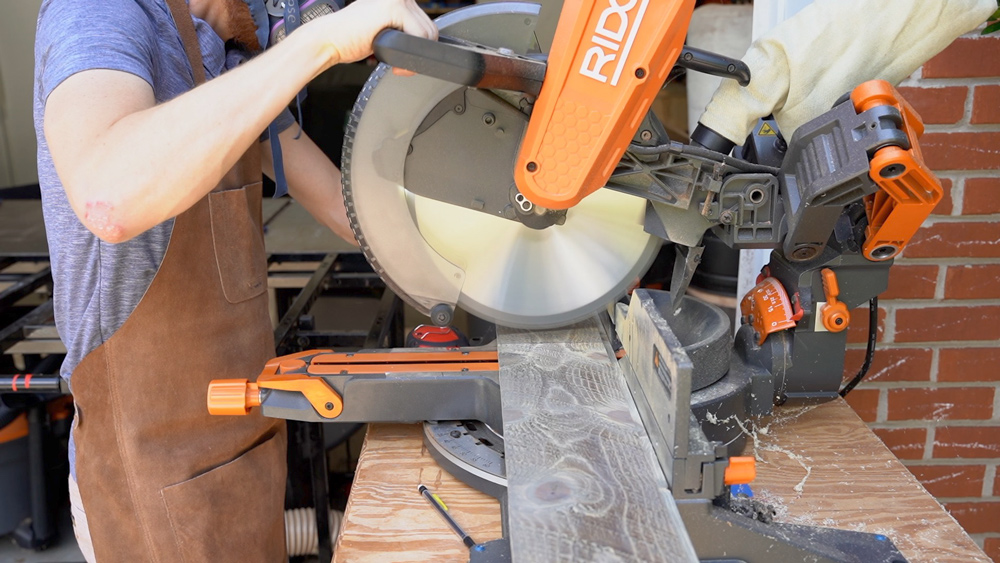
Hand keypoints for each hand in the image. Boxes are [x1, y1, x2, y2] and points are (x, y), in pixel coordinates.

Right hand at [316, 0, 437, 64]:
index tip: (404, 59)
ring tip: (395, 63)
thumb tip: (426, 43)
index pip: (426, 24)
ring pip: (427, 34)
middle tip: (399, 65)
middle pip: (430, 29)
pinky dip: (410, 56)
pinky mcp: (393, 7)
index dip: (420, 47)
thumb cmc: (351, 38)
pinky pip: (418, 36)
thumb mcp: (384, 31)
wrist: (329, 40)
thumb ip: (403, 30)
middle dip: (418, 53)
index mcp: (398, 0)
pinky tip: (393, 61)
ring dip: (414, 57)